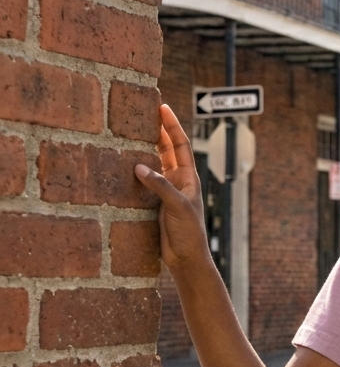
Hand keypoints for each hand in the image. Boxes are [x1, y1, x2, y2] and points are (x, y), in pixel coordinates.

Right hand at [134, 105, 209, 272]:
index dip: (172, 126)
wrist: (186, 259)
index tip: (162, 107)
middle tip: (144, 112)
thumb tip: (139, 166)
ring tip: (131, 131)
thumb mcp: (177, 207)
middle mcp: (178, 182)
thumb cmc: (189, 233)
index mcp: (188, 178)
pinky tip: (123, 163)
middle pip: (167, 150)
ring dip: (145, 149)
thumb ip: (161, 186)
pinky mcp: (155, 204)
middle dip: (158, 131)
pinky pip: (144, 182)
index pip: (180, 145)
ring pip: (155, 164)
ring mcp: (166, 192)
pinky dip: (135, 171)